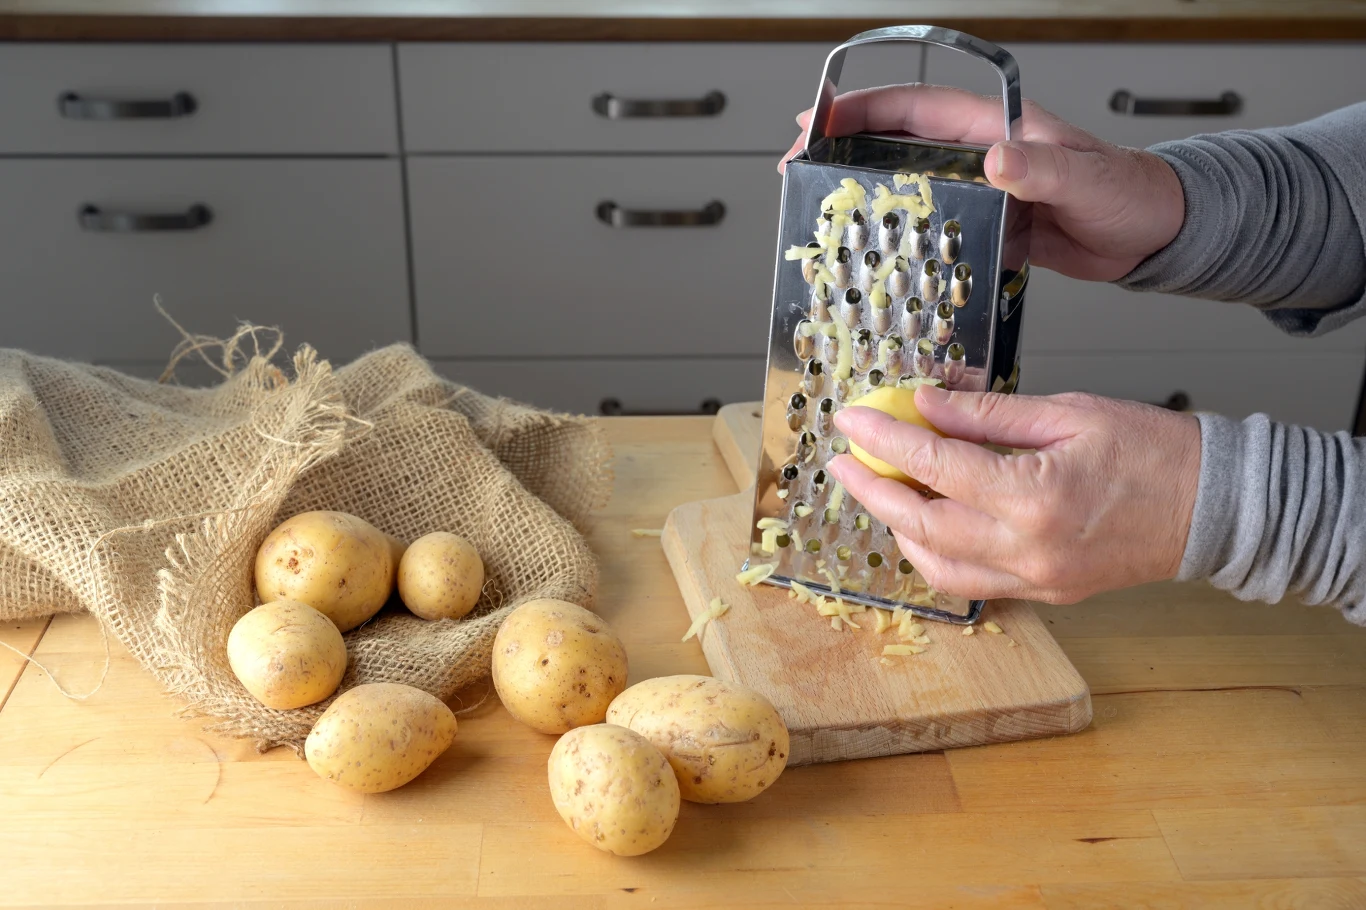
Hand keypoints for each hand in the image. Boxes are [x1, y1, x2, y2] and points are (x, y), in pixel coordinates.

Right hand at [779, 84, 1184, 281]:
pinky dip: (903, 237)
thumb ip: (1041, 169)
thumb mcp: (1084, 180)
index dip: (861, 110)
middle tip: (799, 170)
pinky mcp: (988, 226)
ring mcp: (981, 191)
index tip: (815, 121)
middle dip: (844, 152)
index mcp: (994, 127)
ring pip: (909, 186)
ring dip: (867, 197)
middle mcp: (979, 154)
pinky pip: (935, 227)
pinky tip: (878, 256)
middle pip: (896, 144)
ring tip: (824, 214)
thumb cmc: (1130, 194)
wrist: (1155, 234)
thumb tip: (996, 160)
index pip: (914, 108)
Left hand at [825, 386, 1200, 603]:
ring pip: (936, 566)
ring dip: (898, 529)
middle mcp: (1027, 548)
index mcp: (1034, 495)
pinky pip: (970, 582)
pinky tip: (925, 522)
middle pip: (920, 524)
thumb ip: (986, 415)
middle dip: (871, 490)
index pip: (934, 466)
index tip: (852, 419)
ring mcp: (1035, 579)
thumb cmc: (1152, 450)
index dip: (884, 440)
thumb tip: (924, 404)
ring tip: (881, 488)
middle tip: (842, 461)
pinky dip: (935, 554)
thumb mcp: (1066, 412)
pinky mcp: (1044, 594)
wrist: (1215, 506)